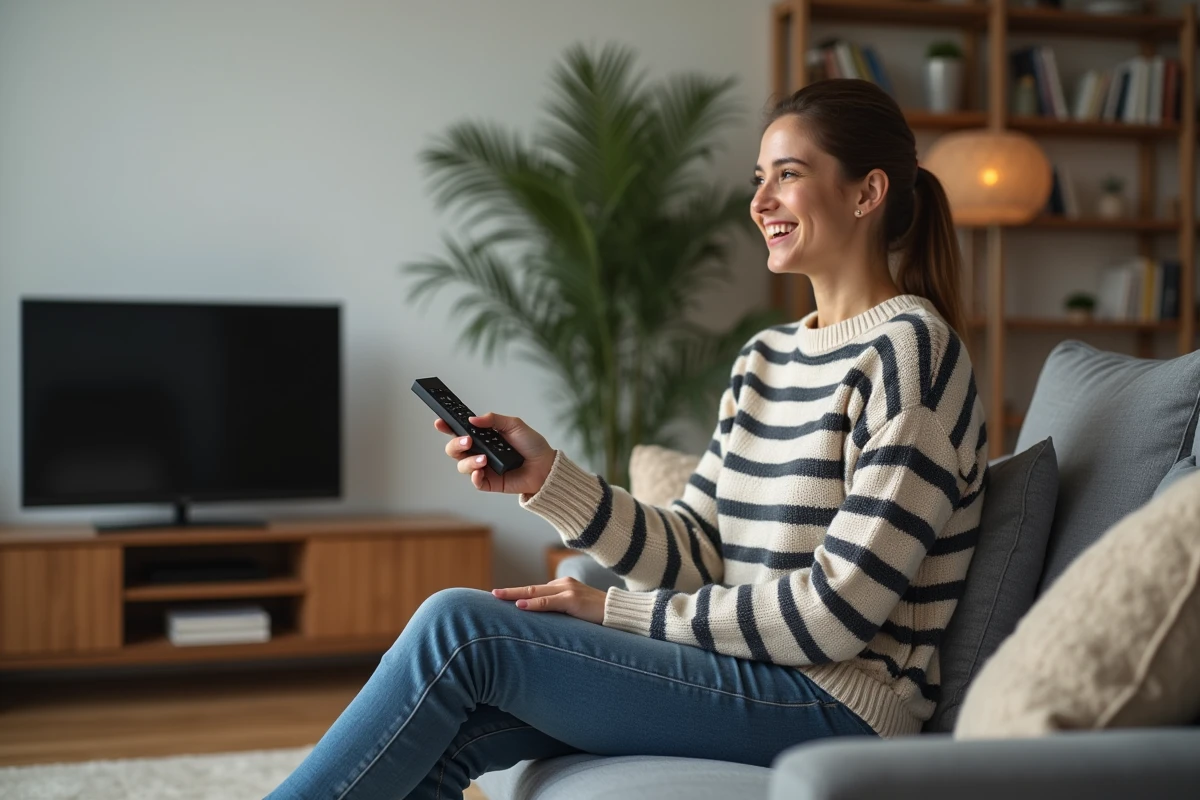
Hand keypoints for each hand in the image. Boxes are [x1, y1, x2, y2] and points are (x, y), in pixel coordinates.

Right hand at [436, 412, 555, 495]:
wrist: (546, 467)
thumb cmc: (532, 445)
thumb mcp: (514, 425)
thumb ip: (493, 420)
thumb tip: (472, 419)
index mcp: (484, 437)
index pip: (460, 431)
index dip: (447, 427)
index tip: (440, 422)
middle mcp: (480, 452)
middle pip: (455, 449)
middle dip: (455, 444)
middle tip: (467, 441)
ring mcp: (483, 468)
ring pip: (462, 465)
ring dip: (469, 461)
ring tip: (483, 459)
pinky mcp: (489, 482)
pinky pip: (475, 482)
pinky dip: (475, 477)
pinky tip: (481, 471)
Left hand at [491, 577, 606, 624]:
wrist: (621, 613)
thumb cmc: (599, 616)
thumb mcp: (576, 613)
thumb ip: (561, 613)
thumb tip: (543, 625)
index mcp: (563, 587)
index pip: (536, 590)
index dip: (518, 594)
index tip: (502, 596)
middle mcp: (563, 585)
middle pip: (531, 588)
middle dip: (510, 591)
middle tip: (492, 594)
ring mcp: (568, 591)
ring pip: (535, 592)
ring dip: (515, 594)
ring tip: (497, 596)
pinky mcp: (573, 600)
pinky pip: (548, 602)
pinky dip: (533, 603)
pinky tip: (520, 605)